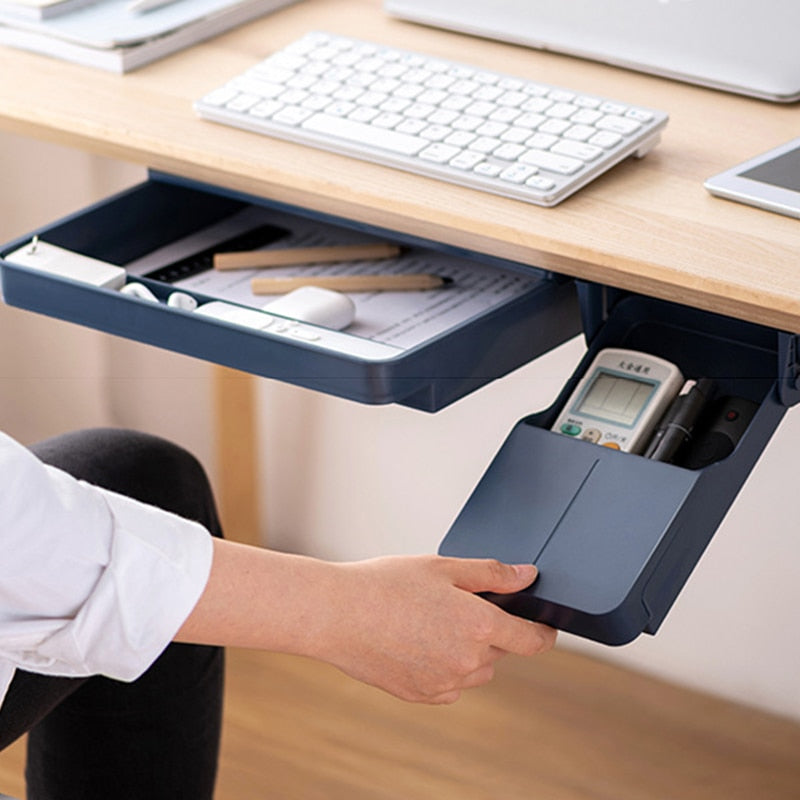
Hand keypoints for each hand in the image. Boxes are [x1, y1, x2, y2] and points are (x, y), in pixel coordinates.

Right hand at [312, 555, 555, 704]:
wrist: (335, 613)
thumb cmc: (384, 584)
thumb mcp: (443, 567)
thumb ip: (491, 574)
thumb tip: (527, 576)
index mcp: (479, 626)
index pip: (532, 640)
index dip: (542, 630)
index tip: (543, 625)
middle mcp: (468, 661)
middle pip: (500, 650)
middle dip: (490, 630)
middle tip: (456, 604)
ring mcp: (444, 683)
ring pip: (475, 670)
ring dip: (468, 650)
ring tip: (430, 621)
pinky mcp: (421, 695)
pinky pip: (449, 684)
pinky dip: (444, 667)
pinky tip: (417, 641)